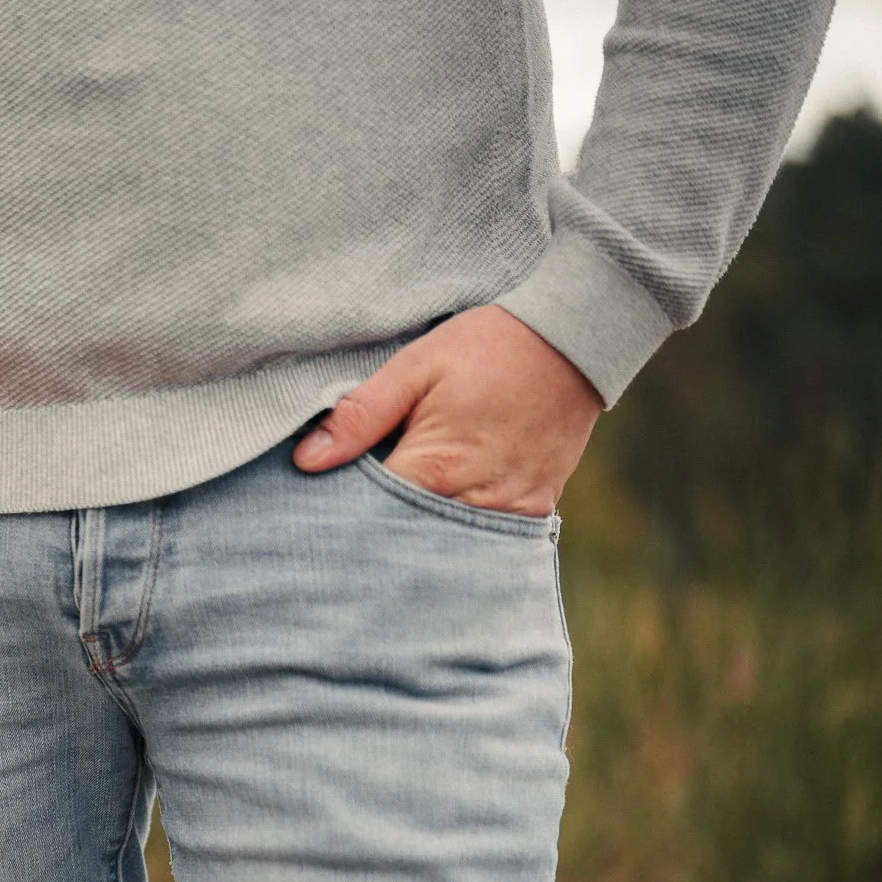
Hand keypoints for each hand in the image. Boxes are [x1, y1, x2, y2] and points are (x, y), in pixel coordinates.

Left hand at [292, 305, 602, 516]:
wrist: (575, 339)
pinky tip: (437, 515)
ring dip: (418, 533)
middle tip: (349, 525)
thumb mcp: (415, 368)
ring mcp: (510, 510)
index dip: (343, 514)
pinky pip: (486, 537)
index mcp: (438, 469)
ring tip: (394, 517)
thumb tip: (306, 460)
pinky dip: (458, 529)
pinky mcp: (534, 509)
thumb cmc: (489, 347)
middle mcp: (476, 501)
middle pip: (408, 538)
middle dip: (378, 532)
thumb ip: (360, 416)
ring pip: (446, 543)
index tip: (321, 511)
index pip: (370, 518)